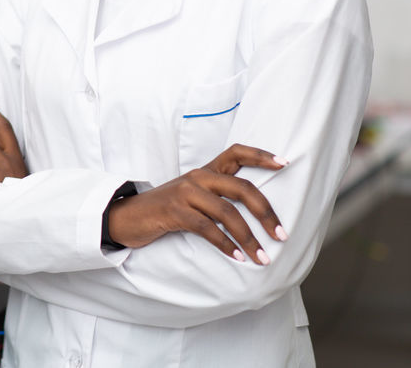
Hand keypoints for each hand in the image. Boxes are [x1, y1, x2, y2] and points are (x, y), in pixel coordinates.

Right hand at [106, 144, 289, 264]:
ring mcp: (185, 192)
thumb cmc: (165, 210)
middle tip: (282, 235)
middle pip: (241, 187)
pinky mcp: (174, 211)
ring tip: (262, 257)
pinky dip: (226, 245)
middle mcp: (198, 177)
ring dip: (249, 238)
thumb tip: (255, 214)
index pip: (236, 152)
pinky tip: (237, 257)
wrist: (126, 217)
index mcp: (205, 171)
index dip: (261, 156)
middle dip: (266, 212)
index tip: (285, 164)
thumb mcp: (191, 197)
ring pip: (228, 212)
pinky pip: (208, 228)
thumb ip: (217, 197)